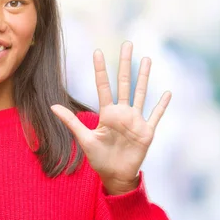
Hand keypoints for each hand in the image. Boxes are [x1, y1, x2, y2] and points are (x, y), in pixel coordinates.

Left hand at [51, 41, 170, 194]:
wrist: (115, 175)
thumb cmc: (99, 158)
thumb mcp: (84, 139)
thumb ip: (71, 121)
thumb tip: (52, 106)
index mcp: (107, 113)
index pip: (103, 87)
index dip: (100, 70)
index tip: (97, 52)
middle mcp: (122, 113)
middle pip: (125, 83)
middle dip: (125, 64)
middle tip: (127, 44)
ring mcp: (135, 121)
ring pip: (141, 93)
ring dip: (144, 77)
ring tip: (147, 59)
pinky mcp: (146, 132)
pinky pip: (155, 115)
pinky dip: (161, 105)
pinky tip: (167, 93)